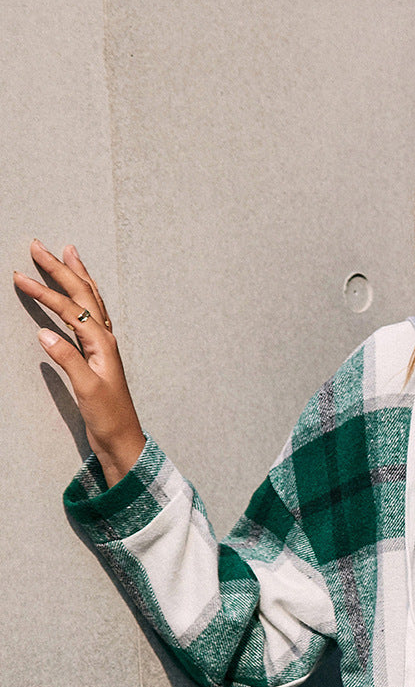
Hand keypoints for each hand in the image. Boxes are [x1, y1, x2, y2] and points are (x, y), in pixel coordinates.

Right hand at [14, 240, 144, 484]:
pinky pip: (90, 316)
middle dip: (60, 269)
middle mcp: (106, 340)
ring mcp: (104, 347)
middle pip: (82, 295)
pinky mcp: (99, 356)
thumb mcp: (87, 390)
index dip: (44, 292)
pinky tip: (78, 293)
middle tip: (38, 245)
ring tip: (66, 253)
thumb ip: (68, 360)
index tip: (19, 277)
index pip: (70, 309)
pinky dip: (82, 298)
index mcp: (103, 344)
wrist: (123, 441)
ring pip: (90, 301)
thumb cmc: (109, 419)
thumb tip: (45, 332)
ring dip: (76, 276)